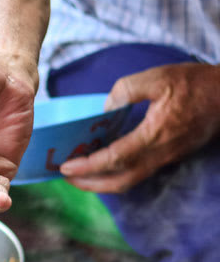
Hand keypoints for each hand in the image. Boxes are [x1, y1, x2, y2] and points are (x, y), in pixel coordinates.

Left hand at [59, 63, 219, 192]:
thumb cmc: (195, 84)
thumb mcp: (158, 78)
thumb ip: (126, 90)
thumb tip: (106, 109)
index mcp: (154, 135)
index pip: (115, 160)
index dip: (88, 167)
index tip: (66, 167)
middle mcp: (160, 153)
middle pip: (120, 181)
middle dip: (90, 184)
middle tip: (66, 178)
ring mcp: (167, 157)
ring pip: (131, 180)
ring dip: (103, 182)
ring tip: (81, 174)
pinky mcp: (171, 155)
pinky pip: (140, 172)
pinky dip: (118, 173)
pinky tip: (105, 162)